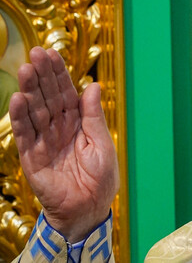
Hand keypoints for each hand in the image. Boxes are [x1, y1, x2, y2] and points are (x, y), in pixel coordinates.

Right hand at [9, 47, 118, 241]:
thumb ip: (94, 116)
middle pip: (48, 97)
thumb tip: (93, 85)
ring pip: (35, 111)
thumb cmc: (100, 179)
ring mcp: (43, 141)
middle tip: (35, 53)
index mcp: (78, 123)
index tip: (52, 53)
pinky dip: (20, 117)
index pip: (66, 93)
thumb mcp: (103, 144)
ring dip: (29, 90)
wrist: (89, 209)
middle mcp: (59, 128)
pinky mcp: (31, 157)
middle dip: (42, 75)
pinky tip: (17, 99)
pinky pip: (24, 134)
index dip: (59, 74)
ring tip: (25, 69)